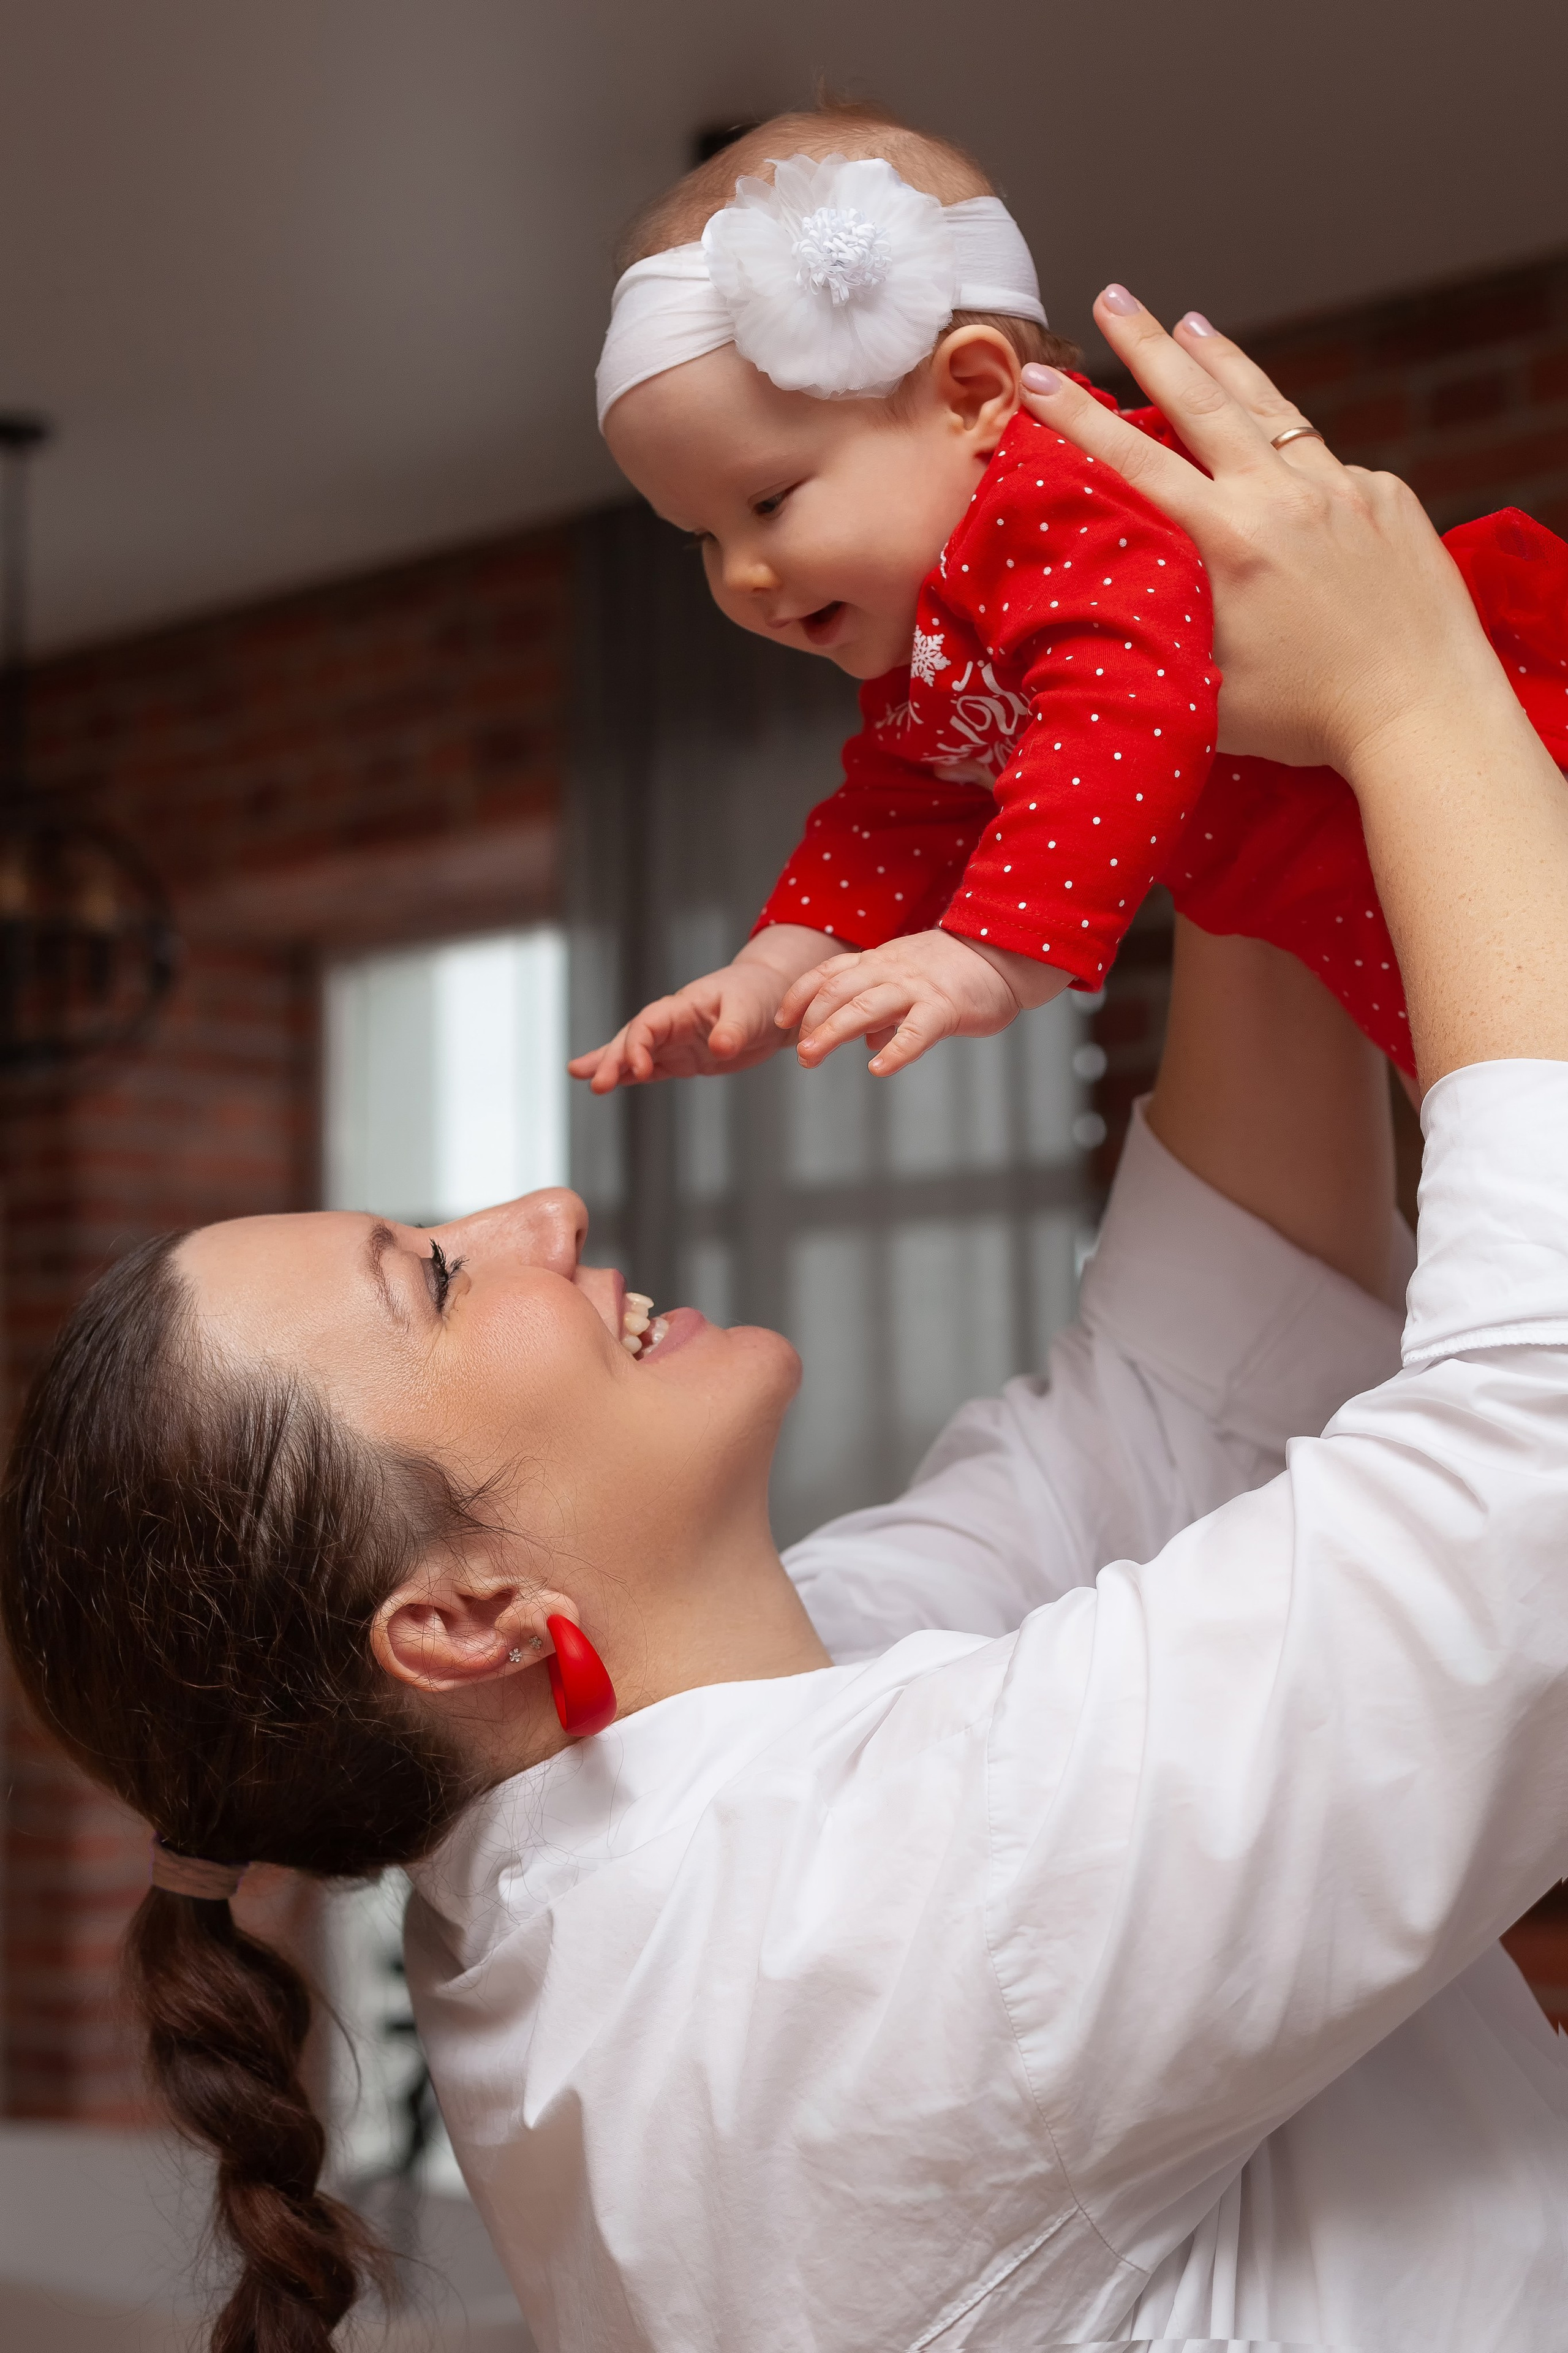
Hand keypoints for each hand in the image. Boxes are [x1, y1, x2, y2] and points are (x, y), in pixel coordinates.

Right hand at [568, 926, 832, 1092]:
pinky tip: (611, 1083)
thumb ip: (732, 1030)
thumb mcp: (750, 1010)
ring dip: (611, 1065)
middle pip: (633, 1039)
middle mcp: (672, 1022)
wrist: (777, 1000)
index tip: (639, 1069)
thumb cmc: (761, 996)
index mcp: (682, 1005)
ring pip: (636, 1053)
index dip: (638, 1046)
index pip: (648, 1024)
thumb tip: (720, 1048)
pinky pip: (653, 1068)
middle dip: (612, 1059)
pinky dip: (632, 1075)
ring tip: (580, 1076)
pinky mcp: (686, 1058)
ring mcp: (676, 1041)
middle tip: (594, 1083)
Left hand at [777, 930, 1061, 1076]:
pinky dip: (896, 1049)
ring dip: (833, 1032)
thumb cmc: (959, 973)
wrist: (1006, 954)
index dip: (801, 994)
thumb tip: (864, 1040)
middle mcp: (892, 971)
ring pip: (865, 1006)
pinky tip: (878, 1068)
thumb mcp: (912, 984)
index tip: (782, 1019)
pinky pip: (917, 1029)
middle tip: (799, 1054)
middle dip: (811, 1020)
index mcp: (881, 962)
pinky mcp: (946, 1007)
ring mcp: (917, 987)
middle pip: (839, 990)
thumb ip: (885, 1010)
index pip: (829, 973)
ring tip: (811, 1058)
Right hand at [1018, 293, 1501, 779]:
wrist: (1423, 712)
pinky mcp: (1386, 498)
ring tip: (1192, 321)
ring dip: (1225, 362)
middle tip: (1114, 296)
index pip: (1137, 463)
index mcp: (1232, 542)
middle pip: (1203, 401)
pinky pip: (1330, 466)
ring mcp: (1343, 489)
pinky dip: (1297, 453)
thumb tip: (1124, 599)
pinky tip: (1281, 458)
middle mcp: (1286, 498)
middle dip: (1149, 344)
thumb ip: (1167, 629)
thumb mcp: (1208, 686)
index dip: (1080, 418)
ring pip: (1272, 408)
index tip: (1039, 378)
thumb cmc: (1311, 717)